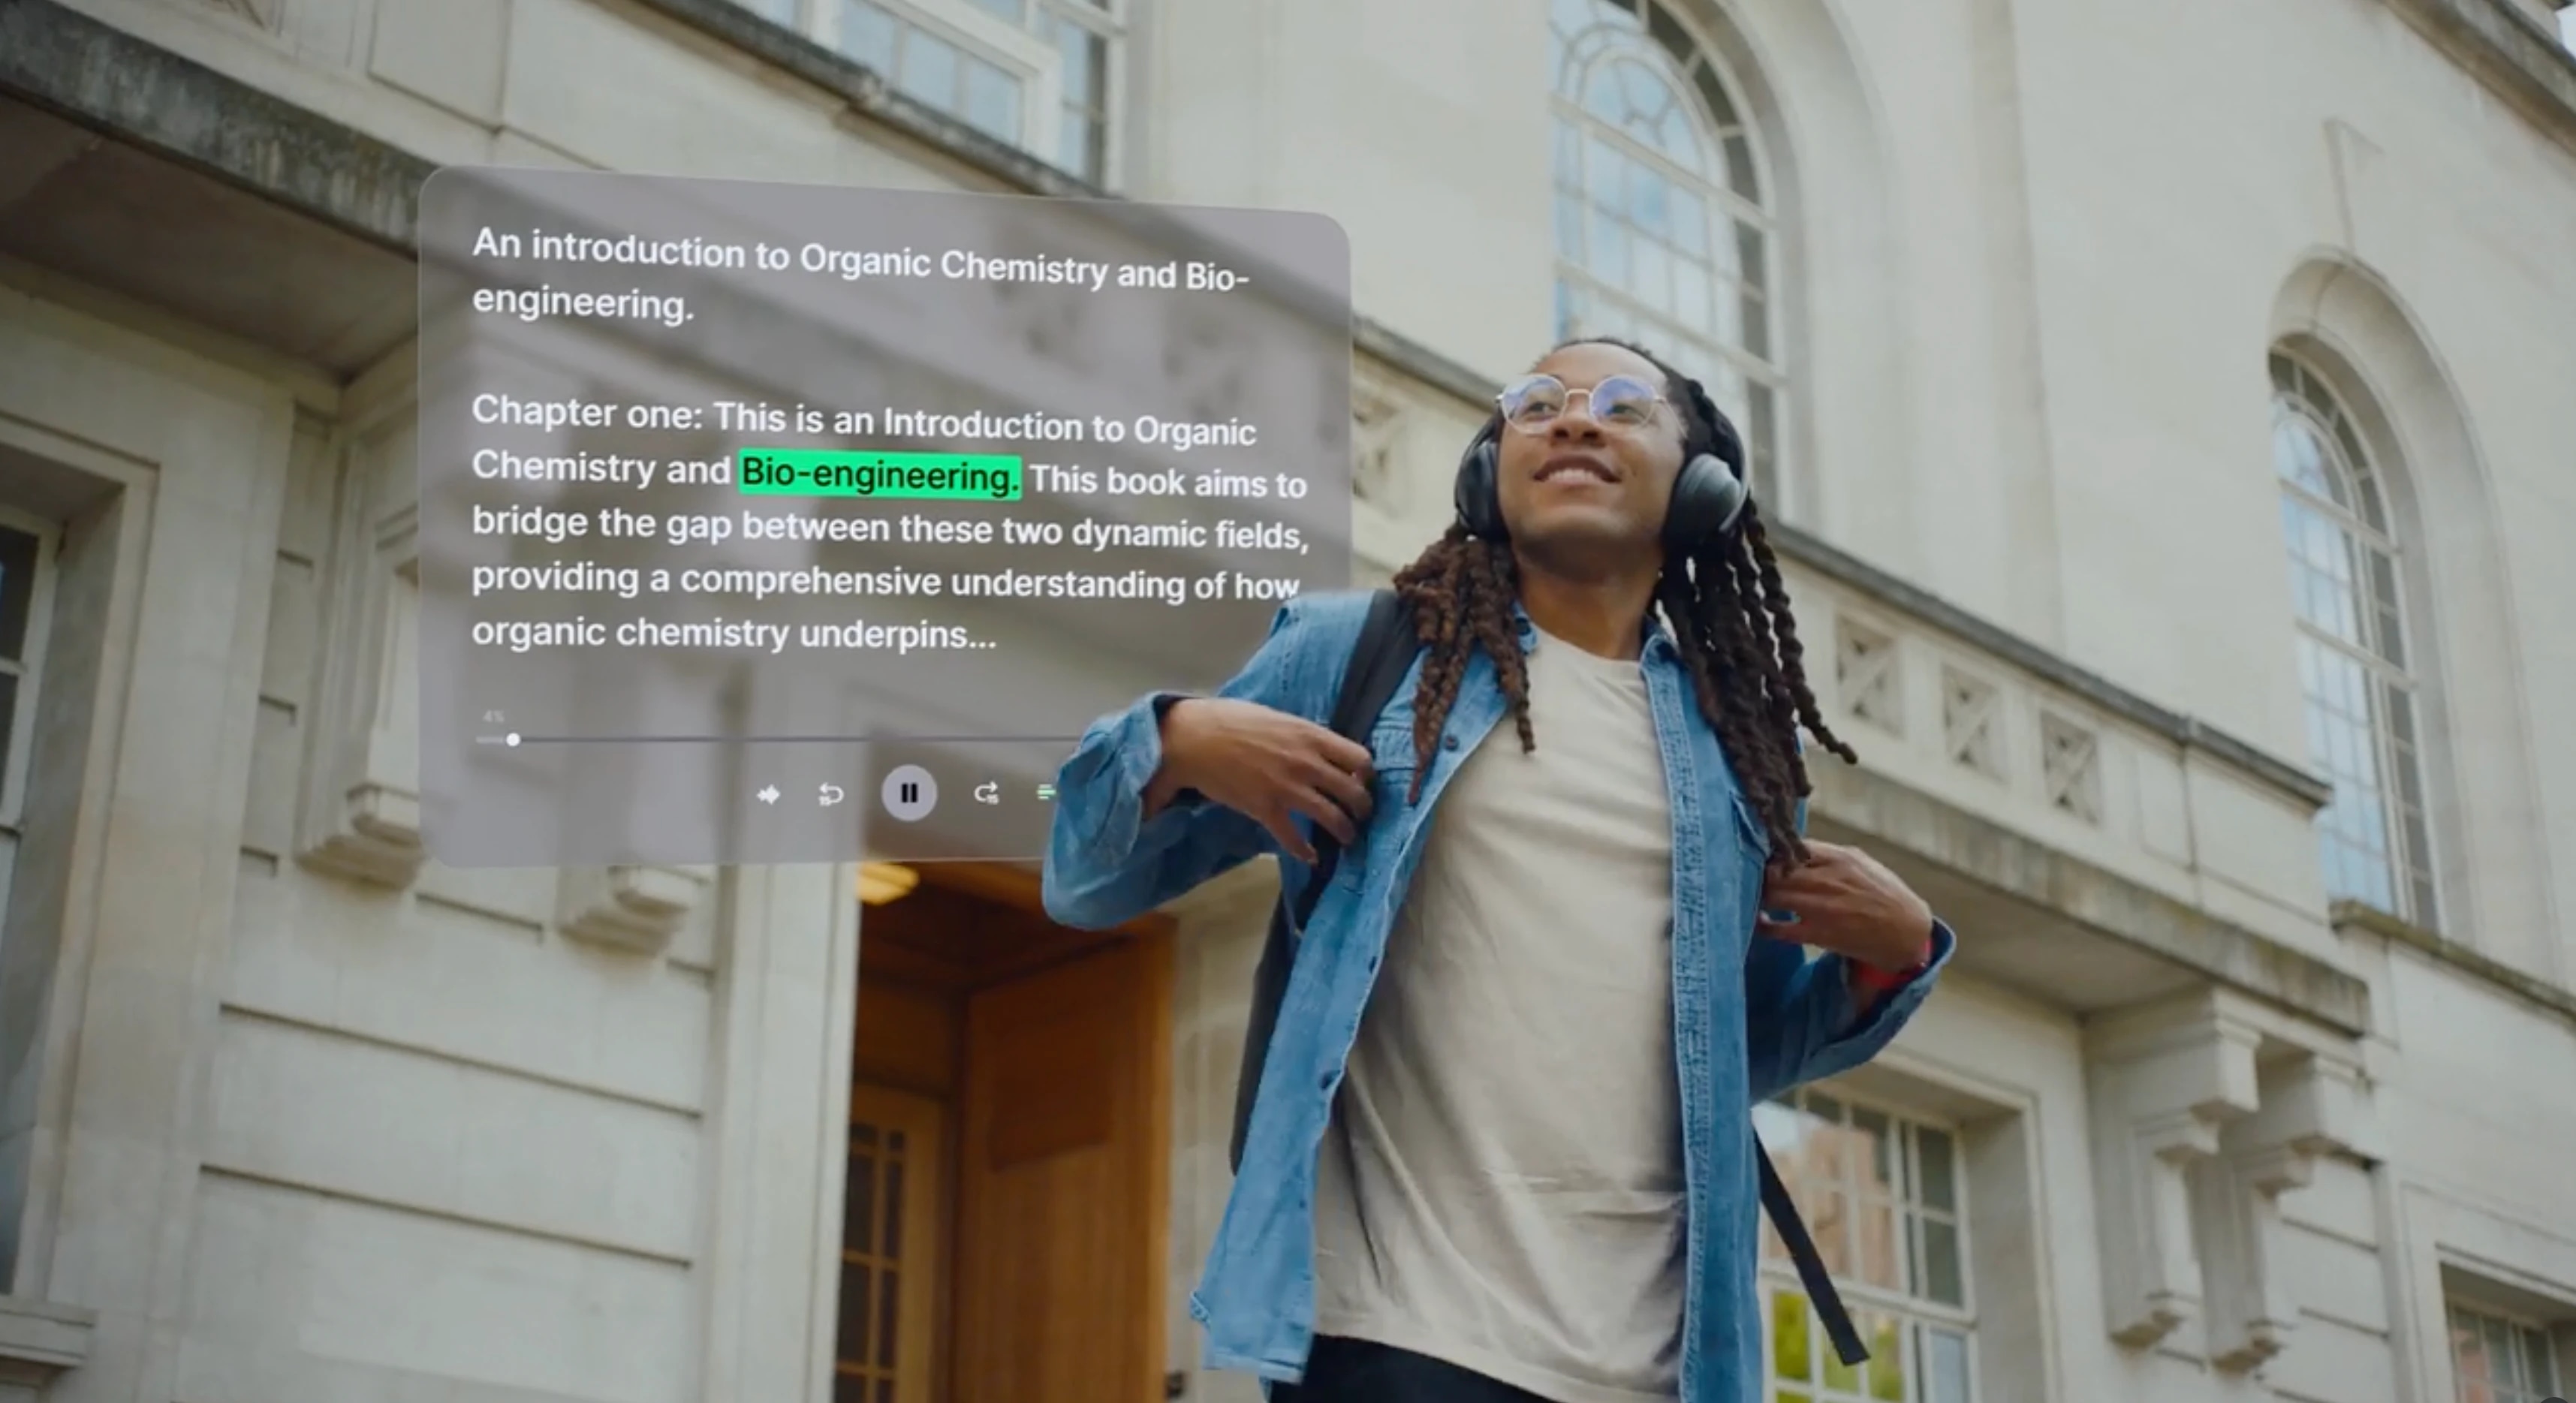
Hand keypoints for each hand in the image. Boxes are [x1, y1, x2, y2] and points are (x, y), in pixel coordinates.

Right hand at [1146, 698, 1374, 863]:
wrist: (1194, 738)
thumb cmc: (1231, 720)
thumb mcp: (1277, 718)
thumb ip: (1302, 735)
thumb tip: (1320, 747)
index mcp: (1310, 735)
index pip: (1359, 758)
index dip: (1366, 774)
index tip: (1362, 781)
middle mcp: (1306, 763)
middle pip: (1352, 791)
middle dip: (1363, 807)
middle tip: (1361, 814)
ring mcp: (1287, 788)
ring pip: (1332, 817)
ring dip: (1344, 831)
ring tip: (1347, 838)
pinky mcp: (1265, 810)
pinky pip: (1293, 838)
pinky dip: (1305, 852)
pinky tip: (1311, 858)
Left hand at [1756, 840, 1933, 970]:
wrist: (1906, 931)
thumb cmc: (1883, 892)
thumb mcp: (1860, 862)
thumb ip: (1827, 854)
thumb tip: (1793, 846)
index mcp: (1838, 858)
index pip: (1790, 846)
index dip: (1773, 851)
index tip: (1764, 855)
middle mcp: (1826, 880)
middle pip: (1774, 870)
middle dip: (1760, 873)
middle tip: (1752, 876)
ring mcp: (1821, 908)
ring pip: (1771, 896)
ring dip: (1758, 895)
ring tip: (1754, 895)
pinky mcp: (1818, 934)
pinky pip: (1778, 929)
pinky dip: (1763, 925)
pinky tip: (1758, 920)